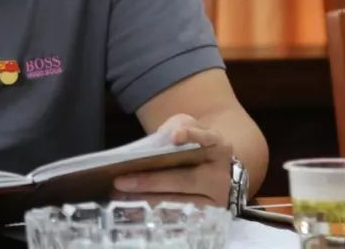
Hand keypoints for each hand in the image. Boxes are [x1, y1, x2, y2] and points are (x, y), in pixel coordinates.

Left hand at [112, 114, 232, 206]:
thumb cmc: (200, 147)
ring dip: (149, 199)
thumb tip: (154, 142)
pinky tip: (136, 211)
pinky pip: (179, 216)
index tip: (174, 137)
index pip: (205, 139)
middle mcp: (219, 174)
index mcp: (218, 146)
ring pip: (180, 202)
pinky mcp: (209, 215)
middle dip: (152, 180)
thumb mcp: (194, 130)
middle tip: (121, 181)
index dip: (191, 136)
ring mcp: (216, 199)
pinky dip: (157, 212)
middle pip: (185, 179)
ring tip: (122, 196)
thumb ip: (177, 128)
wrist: (222, 171)